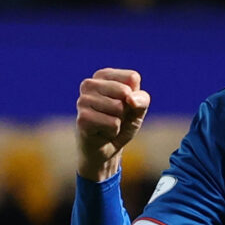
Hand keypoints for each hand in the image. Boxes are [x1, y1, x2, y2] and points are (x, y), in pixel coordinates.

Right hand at [76, 67, 148, 181]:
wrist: (107, 149)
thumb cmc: (122, 124)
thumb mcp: (138, 109)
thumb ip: (142, 99)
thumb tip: (130, 99)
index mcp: (103, 75)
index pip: (132, 78)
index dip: (134, 96)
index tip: (124, 105)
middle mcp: (89, 84)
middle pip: (125, 91)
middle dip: (126, 110)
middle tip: (115, 117)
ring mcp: (82, 101)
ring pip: (118, 107)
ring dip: (118, 122)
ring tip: (107, 125)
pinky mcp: (82, 118)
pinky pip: (112, 123)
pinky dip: (113, 132)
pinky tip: (102, 132)